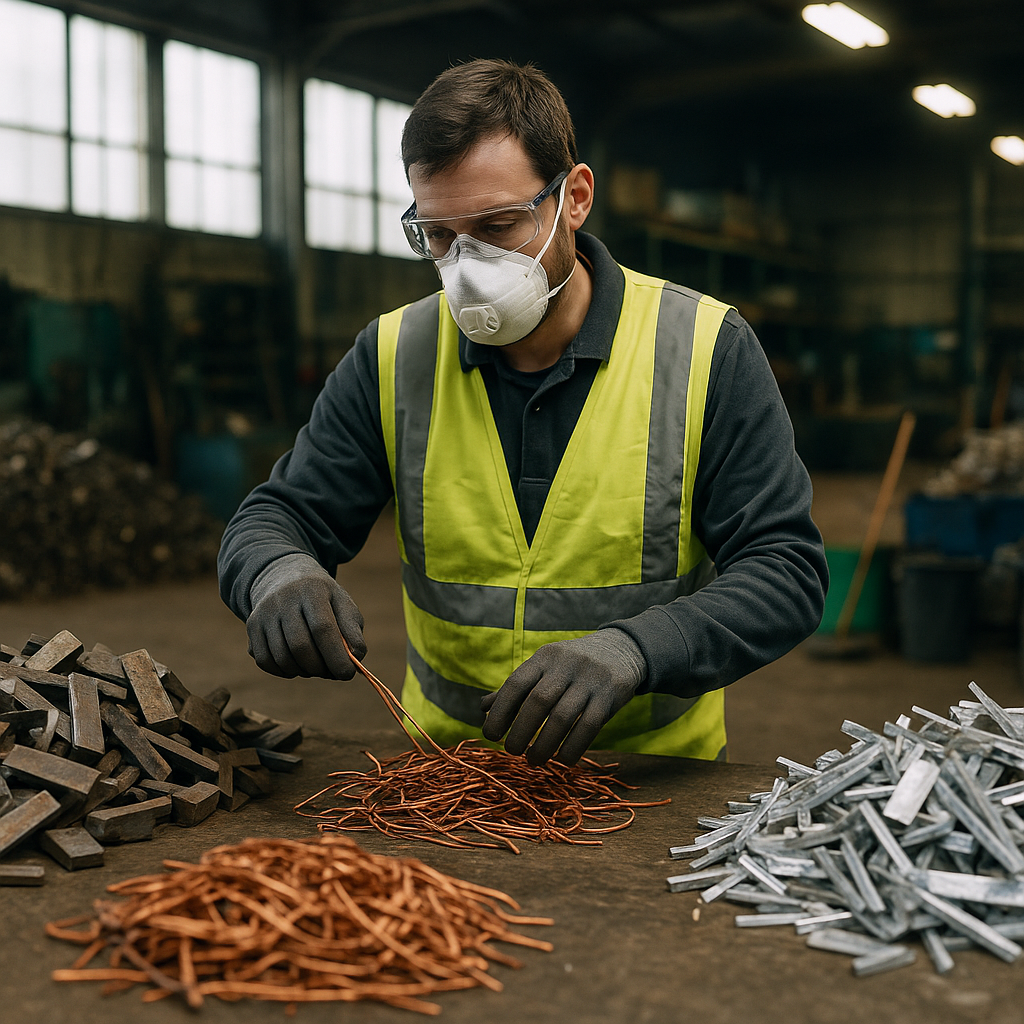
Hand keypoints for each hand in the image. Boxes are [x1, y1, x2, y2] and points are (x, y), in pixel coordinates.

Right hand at [246, 554, 365, 678]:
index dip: (336, 656)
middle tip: (331, 672)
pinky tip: (297, 664)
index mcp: (312, 590)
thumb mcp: (342, 604)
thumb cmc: (322, 598)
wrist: (284, 577)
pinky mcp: (252, 626)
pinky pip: (265, 661)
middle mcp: (283, 599)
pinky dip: (284, 671)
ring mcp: (264, 613)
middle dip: (319, 667)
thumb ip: (352, 630)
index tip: (347, 674)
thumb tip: (356, 659)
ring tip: (316, 667)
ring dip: (303, 671)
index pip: (322, 628)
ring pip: (281, 657)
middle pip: (299, 646)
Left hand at [480, 629, 645, 765]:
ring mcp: (590, 680)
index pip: (516, 684)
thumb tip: (483, 708)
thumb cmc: (572, 665)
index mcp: (544, 657)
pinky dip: (572, 747)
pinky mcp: (610, 696)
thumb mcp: (545, 667)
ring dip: (544, 745)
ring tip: (534, 761)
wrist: (621, 650)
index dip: (500, 711)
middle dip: (520, 732)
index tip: (490, 735)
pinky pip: (589, 726)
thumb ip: (517, 688)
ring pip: (562, 717)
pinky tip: (562, 761)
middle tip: (512, 752)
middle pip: (538, 702)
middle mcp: (566, 665)